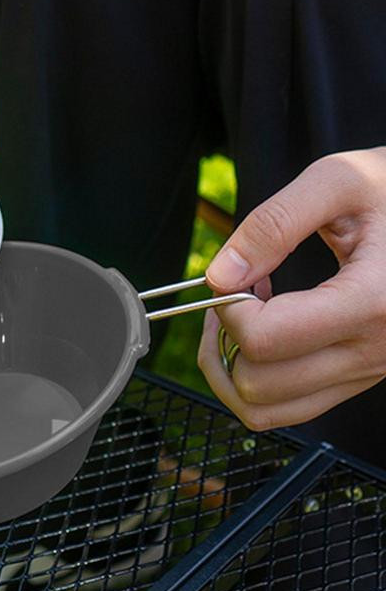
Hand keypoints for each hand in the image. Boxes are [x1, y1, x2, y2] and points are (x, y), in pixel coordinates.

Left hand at [198, 147, 385, 429]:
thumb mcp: (338, 181)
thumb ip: (271, 225)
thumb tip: (219, 276)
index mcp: (372, 302)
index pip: (264, 340)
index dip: (227, 308)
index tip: (234, 274)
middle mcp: (373, 351)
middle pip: (257, 385)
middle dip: (222, 340)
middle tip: (231, 296)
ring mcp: (368, 371)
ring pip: (266, 409)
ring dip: (231, 368)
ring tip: (241, 317)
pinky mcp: (360, 376)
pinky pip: (289, 407)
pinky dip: (258, 379)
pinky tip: (266, 331)